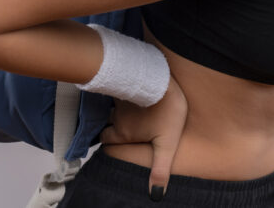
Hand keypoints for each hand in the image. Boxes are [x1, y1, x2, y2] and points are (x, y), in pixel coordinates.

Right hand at [99, 73, 187, 200]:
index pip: (106, 139)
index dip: (107, 140)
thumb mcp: (167, 143)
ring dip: (115, 107)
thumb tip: (156, 196)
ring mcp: (119, 97)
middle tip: (112, 124)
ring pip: (111, 104)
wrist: (160, 77)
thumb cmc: (166, 110)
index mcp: (123, 132)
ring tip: (122, 107)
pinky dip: (119, 90)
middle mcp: (116, 116)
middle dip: (108, 124)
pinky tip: (126, 87)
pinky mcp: (125, 80)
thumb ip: (160, 169)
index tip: (107, 141)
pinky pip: (117, 87)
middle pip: (106, 122)